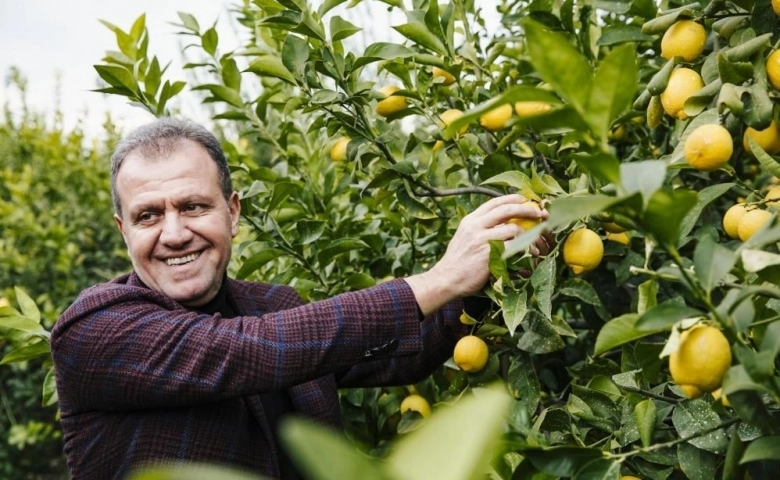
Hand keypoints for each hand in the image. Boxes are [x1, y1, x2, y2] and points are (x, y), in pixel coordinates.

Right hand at [406, 194, 547, 314]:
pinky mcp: (489, 254)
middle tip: (539, 214)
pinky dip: (525, 251)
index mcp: (470, 220)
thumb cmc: (457, 262)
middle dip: (526, 210)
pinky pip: (514, 248)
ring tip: (536, 245)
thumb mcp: (465, 237)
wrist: (446, 279)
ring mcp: (482, 239)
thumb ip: (480, 228)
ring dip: (529, 236)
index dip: (512, 199)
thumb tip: (502, 224)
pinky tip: (530, 256)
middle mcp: (476, 226)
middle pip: (506, 210)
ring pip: (513, 229)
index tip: (524, 200)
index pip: (494, 203)